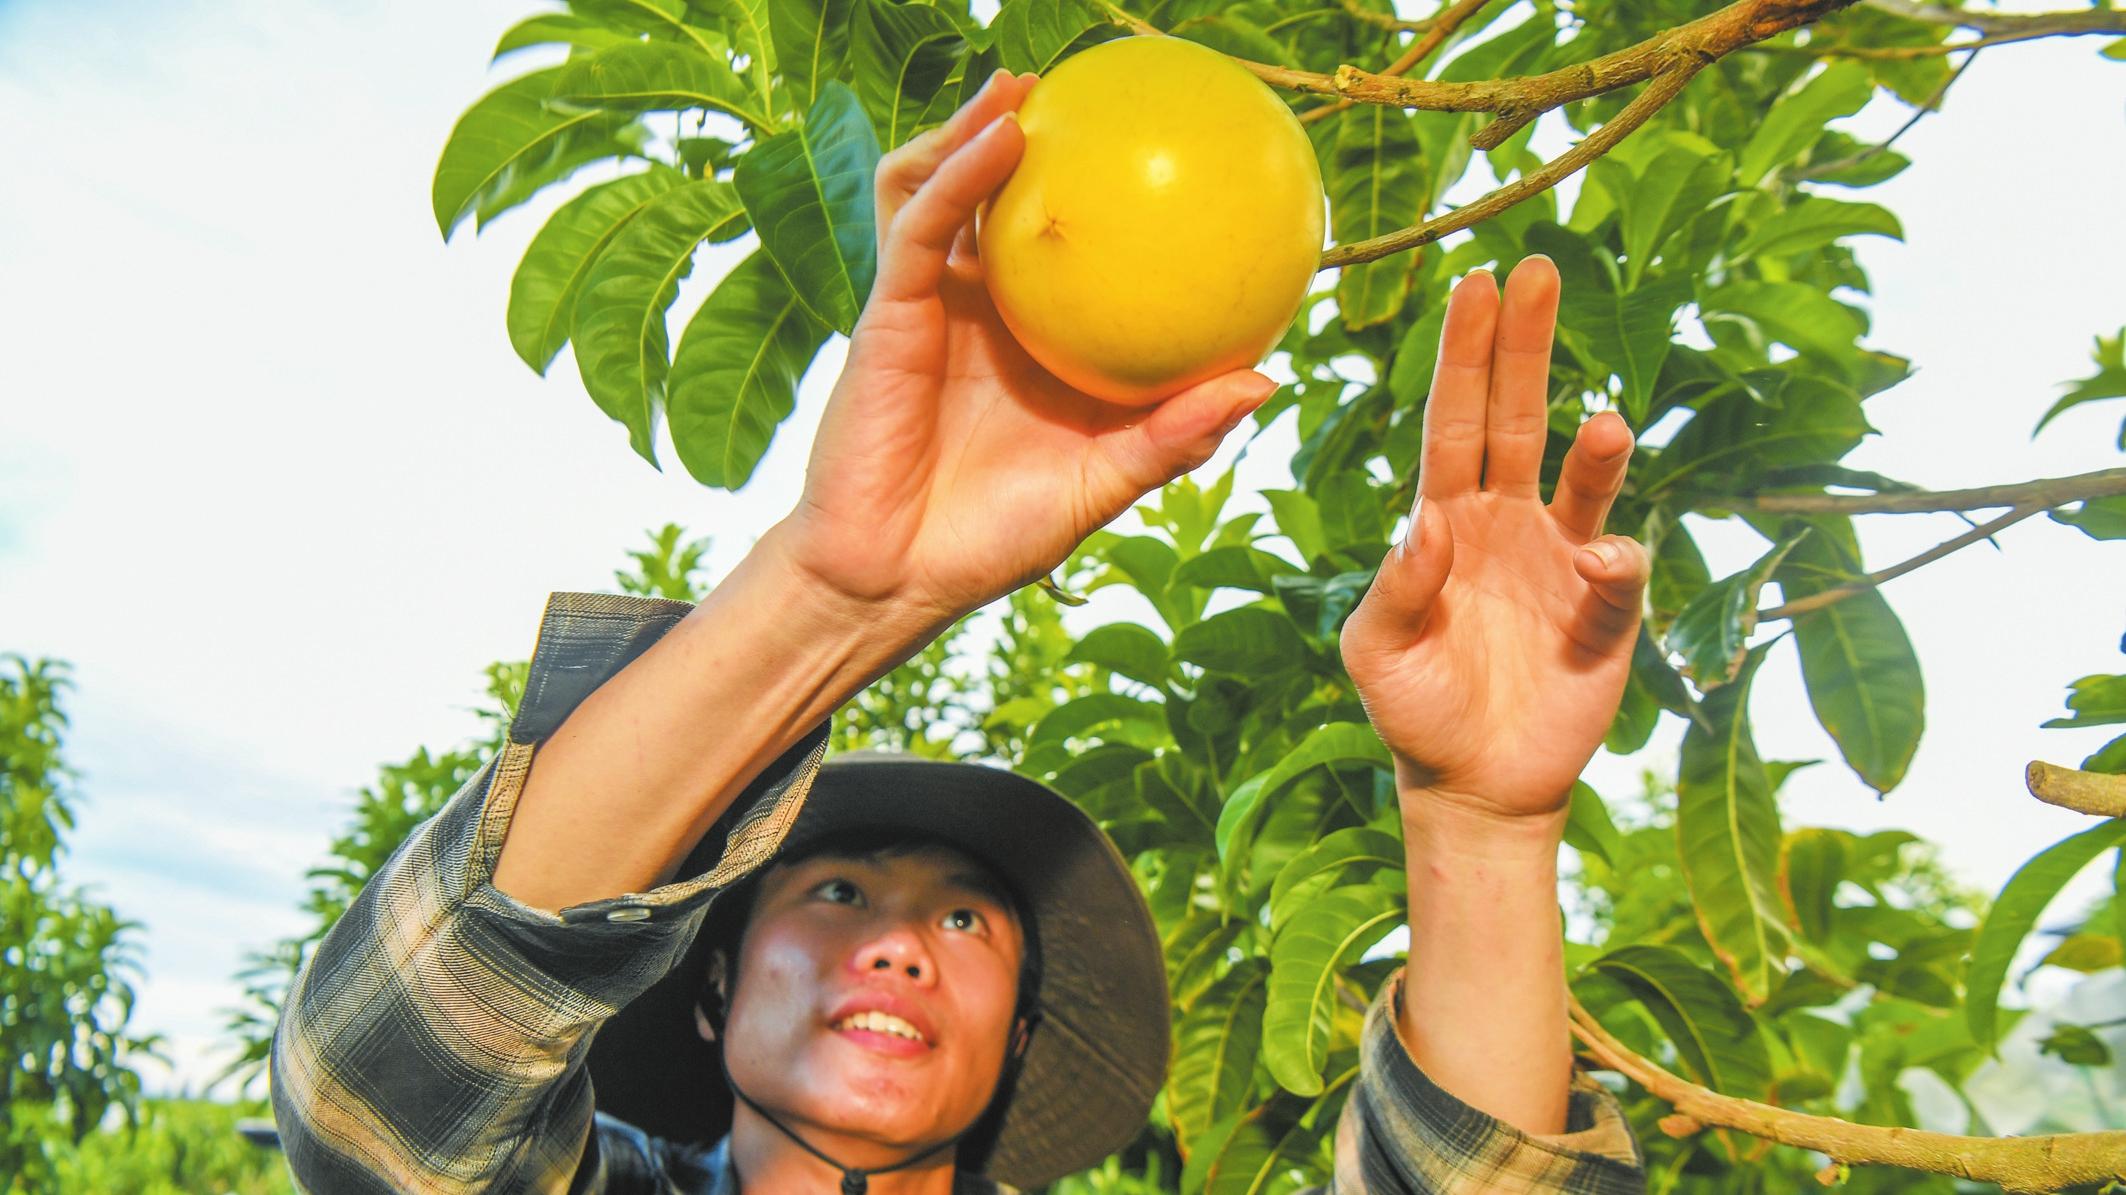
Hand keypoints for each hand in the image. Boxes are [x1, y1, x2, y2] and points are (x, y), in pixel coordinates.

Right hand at [765, 68, 1280, 629]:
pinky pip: (921, 225)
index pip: (1071, 255)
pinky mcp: (890, 310)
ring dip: (975, 130)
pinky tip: (999, 138)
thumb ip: (1176, 437)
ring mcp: (933, 304)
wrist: (896, 578)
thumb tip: (1266, 380)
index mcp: (1035, 343)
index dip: (1106, 202)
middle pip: (997, 203)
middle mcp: (984, 311)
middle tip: (1079, 88)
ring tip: (1017, 87)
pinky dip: (956, 174)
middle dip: (1025, 137)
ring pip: (944, 192)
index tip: (1167, 157)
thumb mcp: (1105, 483)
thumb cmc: (995, 539)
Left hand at [1339, 257, 1649, 822]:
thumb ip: (1395, 589)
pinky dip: (1616, 559)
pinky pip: (1618, 572)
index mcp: (1442, 518)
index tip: (1477, 283)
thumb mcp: (1376, 652)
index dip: (1465, 355)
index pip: (1453, 420)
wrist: (1471, 783)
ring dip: (1599, 449)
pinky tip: (1602, 558)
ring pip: (1584, 483)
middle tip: (1541, 271)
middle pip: (1518, 418)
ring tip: (1608, 420)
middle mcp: (1504, 521)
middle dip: (1527, 347)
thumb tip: (1425, 524)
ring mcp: (1559, 561)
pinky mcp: (1604, 614)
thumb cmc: (1413, 708)